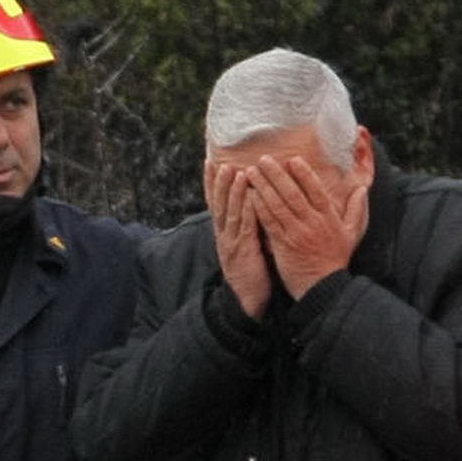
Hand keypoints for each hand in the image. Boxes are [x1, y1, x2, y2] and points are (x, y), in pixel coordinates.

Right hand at [205, 158, 275, 318]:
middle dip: (218, 181)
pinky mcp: (243, 250)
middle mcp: (223, 234)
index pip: (215, 202)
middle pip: (218, 203)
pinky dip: (246, 208)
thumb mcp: (244, 244)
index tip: (210, 161)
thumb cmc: (251, 272)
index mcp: (224, 232)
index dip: (212, 182)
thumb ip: (245, 224)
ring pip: (229, 211)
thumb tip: (251, 202)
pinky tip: (251, 195)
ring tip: (233, 170)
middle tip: (219, 160)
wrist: (247, 300)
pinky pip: (244, 226)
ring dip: (231, 191)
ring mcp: (231, 242)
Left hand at [254, 152, 369, 297]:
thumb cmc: (336, 259)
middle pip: (292, 193)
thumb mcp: (353, 233)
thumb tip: (362, 188)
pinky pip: (269, 222)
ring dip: (263, 187)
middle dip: (276, 174)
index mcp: (328, 217)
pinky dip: (259, 207)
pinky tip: (249, 195)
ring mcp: (295, 232)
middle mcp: (312, 222)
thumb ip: (356, 209)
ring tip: (251, 171)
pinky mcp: (282, 244)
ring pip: (277, 205)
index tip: (292, 159)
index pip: (315, 190)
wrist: (323, 286)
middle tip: (263, 159)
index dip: (304, 174)